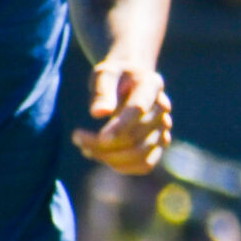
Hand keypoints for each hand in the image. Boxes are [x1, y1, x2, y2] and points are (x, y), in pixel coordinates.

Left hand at [72, 60, 171, 174]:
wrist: (130, 80)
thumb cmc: (114, 76)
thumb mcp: (104, 74)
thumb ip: (101, 91)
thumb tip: (98, 113)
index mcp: (151, 85)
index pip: (138, 109)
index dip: (117, 126)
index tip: (90, 135)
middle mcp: (163, 108)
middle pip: (136, 136)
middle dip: (102, 144)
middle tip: (76, 137)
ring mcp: (164, 127)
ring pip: (141, 154)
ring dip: (110, 158)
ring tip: (86, 149)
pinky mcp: (160, 143)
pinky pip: (145, 164)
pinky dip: (122, 166)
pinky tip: (101, 157)